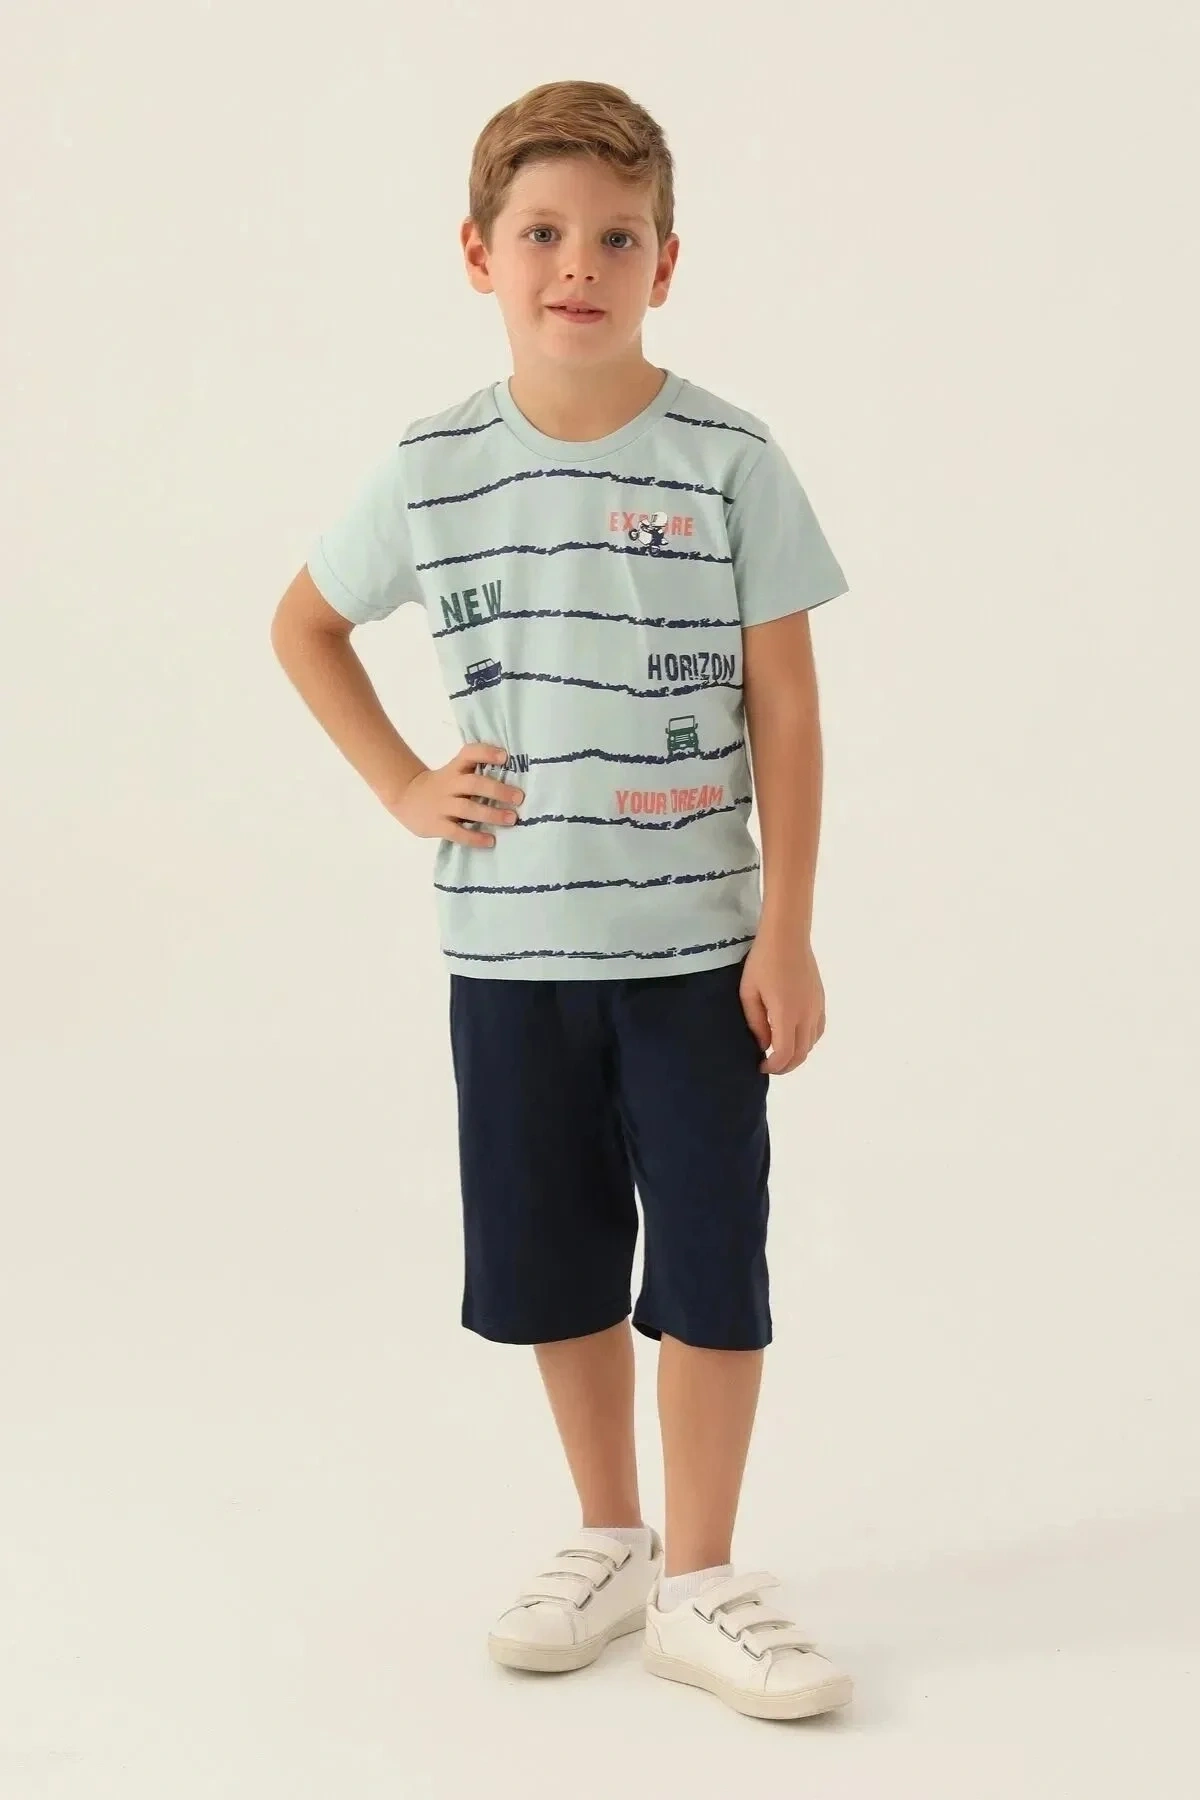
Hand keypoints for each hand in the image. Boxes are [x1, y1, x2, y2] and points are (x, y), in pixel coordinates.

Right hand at [385, 742, 523, 847]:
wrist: (405, 798)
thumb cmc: (441, 786)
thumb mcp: (453, 773)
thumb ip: (475, 773)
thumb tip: (512, 781)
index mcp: (454, 769)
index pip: (469, 754)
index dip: (486, 753)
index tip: (505, 756)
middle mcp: (448, 785)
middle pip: (473, 784)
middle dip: (497, 790)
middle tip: (519, 797)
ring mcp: (441, 805)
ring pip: (467, 809)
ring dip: (491, 814)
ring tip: (511, 819)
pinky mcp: (436, 825)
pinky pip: (456, 832)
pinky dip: (474, 837)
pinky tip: (490, 841)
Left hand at [739, 930, 825, 1074]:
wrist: (787, 936)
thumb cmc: (762, 962)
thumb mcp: (749, 993)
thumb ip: (756, 1022)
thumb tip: (764, 1044)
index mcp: (786, 1014)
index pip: (785, 1053)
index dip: (774, 1066)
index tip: (761, 1066)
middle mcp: (806, 1014)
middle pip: (801, 1053)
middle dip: (785, 1065)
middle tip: (769, 1066)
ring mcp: (817, 1007)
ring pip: (812, 1043)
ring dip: (798, 1054)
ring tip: (781, 1053)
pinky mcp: (820, 999)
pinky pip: (818, 1029)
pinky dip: (808, 1040)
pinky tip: (795, 1037)